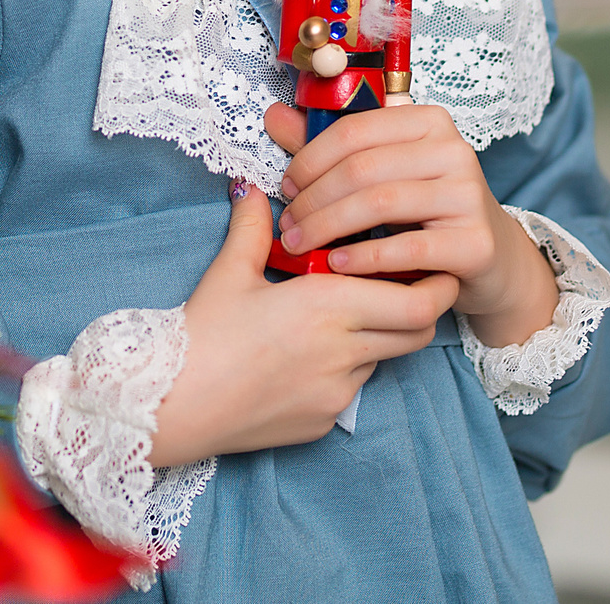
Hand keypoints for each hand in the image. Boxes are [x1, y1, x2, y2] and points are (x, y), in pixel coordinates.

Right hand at [149, 181, 458, 465]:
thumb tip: (252, 189)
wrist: (172, 406)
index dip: (437, 284)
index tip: (435, 264)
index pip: (417, 302)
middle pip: (418, 333)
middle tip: (410, 283)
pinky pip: (353, 388)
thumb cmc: (199, 336)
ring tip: (348, 314)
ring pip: (384, 358)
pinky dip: (346, 365)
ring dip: (379, 335)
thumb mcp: (228, 273)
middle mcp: (342, 351)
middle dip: (423, 307)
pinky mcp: (323, 421)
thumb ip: (252, 226)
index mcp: (326, 305)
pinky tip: (309, 353)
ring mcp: (336, 393)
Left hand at [266, 102, 557, 347]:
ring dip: (328, 227)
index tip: (286, 187)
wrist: (489, 258)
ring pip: (380, 203)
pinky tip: (337, 264)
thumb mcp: (380, 171)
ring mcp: (468, 195)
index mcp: (427, 121)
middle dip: (313, 198)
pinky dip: (365, 257)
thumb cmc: (424, 210)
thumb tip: (273, 115)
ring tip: (300, 245)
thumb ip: (329, 147)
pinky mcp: (476, 243)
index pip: (353, 131)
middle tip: (287, 225)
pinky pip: (408, 248)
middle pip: (363, 168)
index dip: (309, 159)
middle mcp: (453, 150)